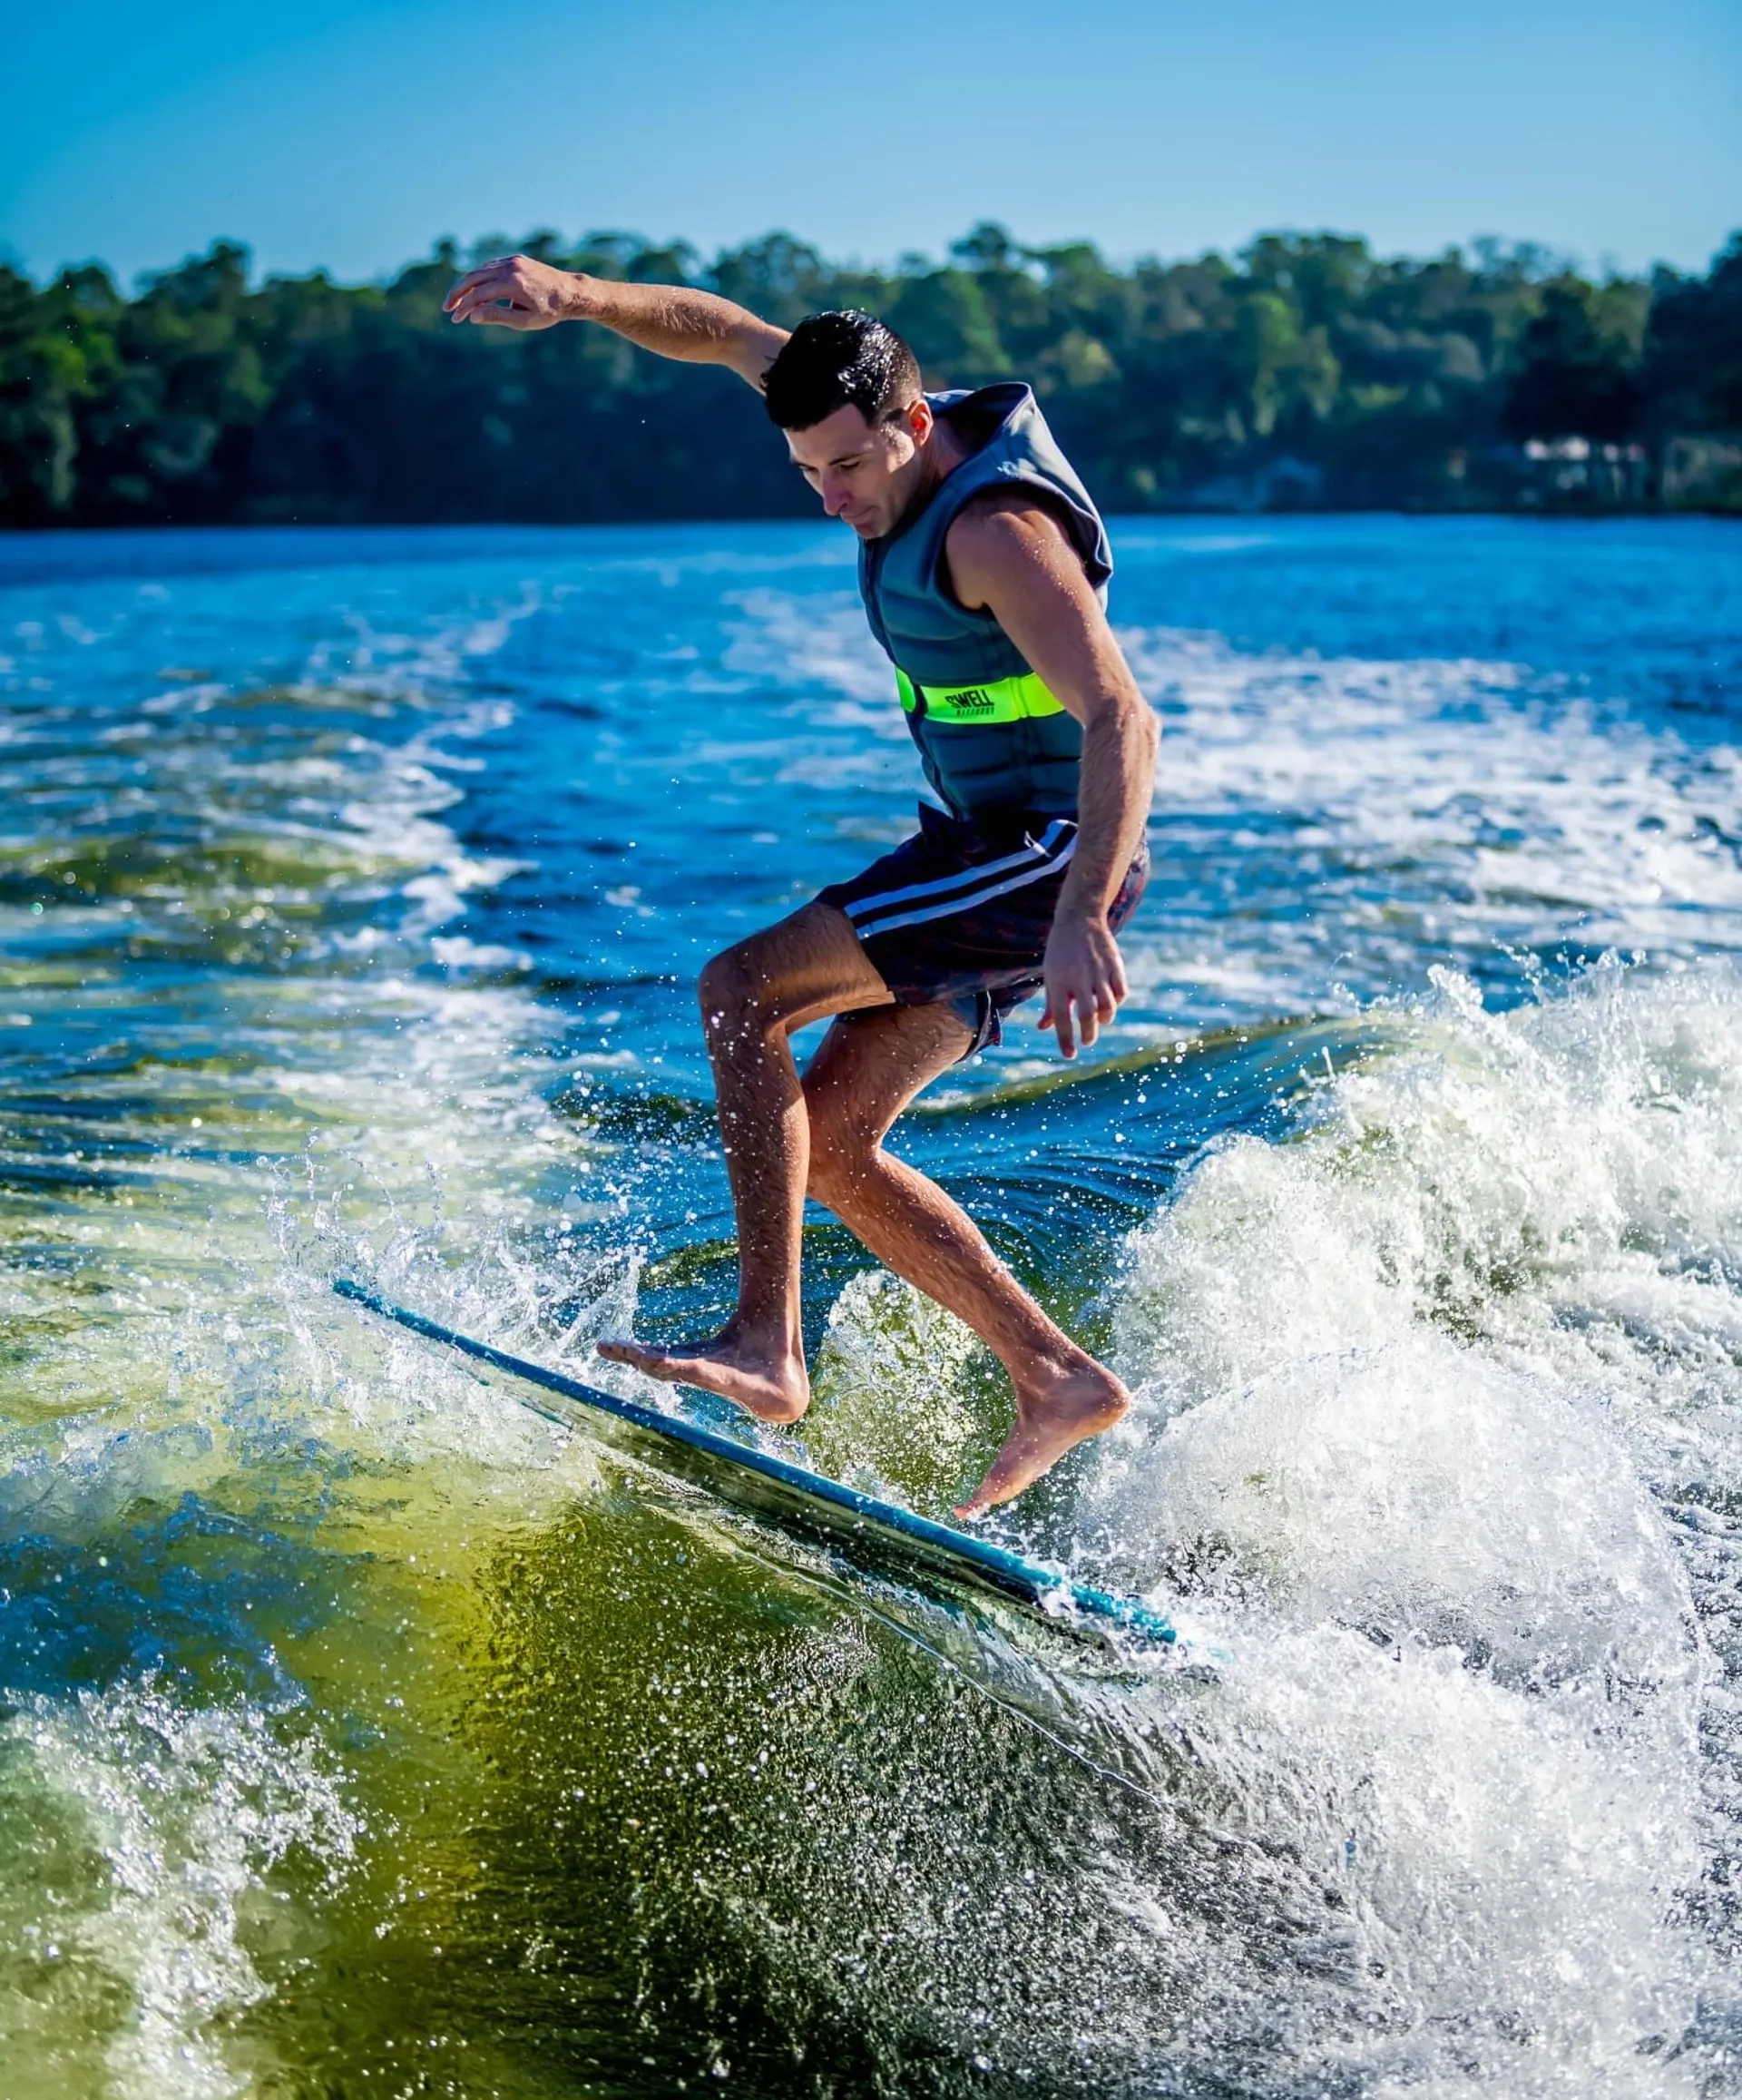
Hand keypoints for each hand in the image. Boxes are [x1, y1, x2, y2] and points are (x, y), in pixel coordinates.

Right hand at [443, 254, 582, 329]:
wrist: (570, 292)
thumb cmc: (549, 311)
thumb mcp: (525, 321)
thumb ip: (497, 317)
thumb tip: (472, 316)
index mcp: (512, 284)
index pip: (478, 295)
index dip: (464, 307)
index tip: (455, 319)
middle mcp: (510, 268)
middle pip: (473, 277)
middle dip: (457, 293)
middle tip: (447, 308)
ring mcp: (512, 261)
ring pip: (480, 270)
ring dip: (467, 285)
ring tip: (458, 301)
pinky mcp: (515, 259)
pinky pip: (491, 267)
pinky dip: (480, 278)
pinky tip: (474, 290)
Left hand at [1038, 909, 1127, 1058]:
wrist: (1079, 918)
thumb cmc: (1061, 952)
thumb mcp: (1051, 975)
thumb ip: (1051, 1003)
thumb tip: (1044, 1028)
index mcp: (1059, 980)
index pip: (1062, 1017)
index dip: (1065, 1039)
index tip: (1069, 1054)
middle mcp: (1079, 977)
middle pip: (1087, 1015)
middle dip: (1088, 1034)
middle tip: (1086, 1041)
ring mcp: (1099, 971)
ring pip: (1108, 1006)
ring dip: (1104, 1020)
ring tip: (1099, 1021)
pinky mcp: (1115, 965)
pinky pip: (1121, 992)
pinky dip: (1117, 1002)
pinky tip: (1110, 1003)